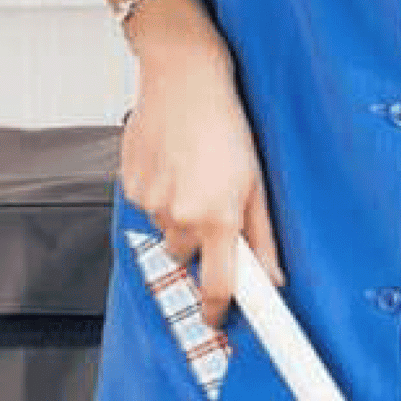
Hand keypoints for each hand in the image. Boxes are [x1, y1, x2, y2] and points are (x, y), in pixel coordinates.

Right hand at [120, 0, 283, 328]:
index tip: (220, 323)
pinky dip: (161, 195)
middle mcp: (179, 215)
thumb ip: (261, 234)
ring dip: (180, 217)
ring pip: (167, 231)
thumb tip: (270, 274)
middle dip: (202, 243)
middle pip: (188, 258)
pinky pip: (148, 208)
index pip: (217, 286)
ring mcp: (150, 202)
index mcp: (216, 217)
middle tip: (214, 206)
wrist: (182, 78)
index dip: (218, 312)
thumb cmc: (224, 122)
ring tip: (193, 175)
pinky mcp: (130, 186)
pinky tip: (173, 164)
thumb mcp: (256, 180)